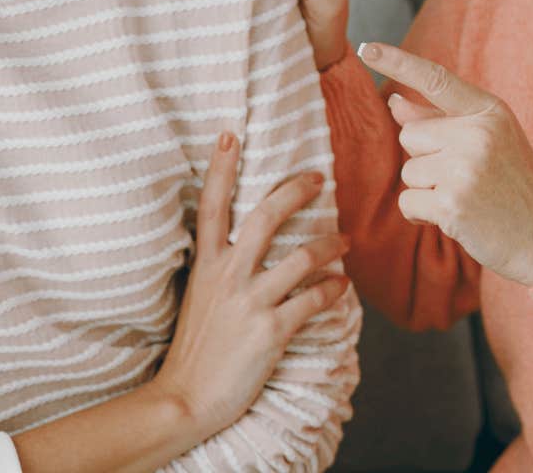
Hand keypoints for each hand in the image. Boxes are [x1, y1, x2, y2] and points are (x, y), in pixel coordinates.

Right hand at [150, 131, 350, 436]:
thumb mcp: (197, 299)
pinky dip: (334, 290)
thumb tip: (241, 248)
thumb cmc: (194, 351)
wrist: (186, 399)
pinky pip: (314, 299)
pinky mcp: (271, 331)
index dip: (221, 168)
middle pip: (265, 216)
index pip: (211, 205)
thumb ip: (217, 270)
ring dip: (333, 245)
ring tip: (347, 242)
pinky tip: (342, 287)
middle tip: (319, 178)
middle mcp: (227, 276)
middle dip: (296, 190)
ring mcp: (250, 302)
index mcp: (205, 266)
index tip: (230, 134)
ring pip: (303, 256)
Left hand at [358, 42, 532, 286]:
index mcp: (489, 111)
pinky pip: (408, 202)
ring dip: (427, 190)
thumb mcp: (486, 142)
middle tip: (465, 178)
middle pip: (409, 134)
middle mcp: (478, 133)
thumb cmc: (514, 187)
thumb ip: (441, 120)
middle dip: (425, 159)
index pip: (435, 79)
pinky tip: (455, 218)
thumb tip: (394, 102)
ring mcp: (466, 167)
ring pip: (407, 171)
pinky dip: (422, 215)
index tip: (367, 47)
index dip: (397, 62)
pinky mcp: (453, 202)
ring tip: (466, 198)